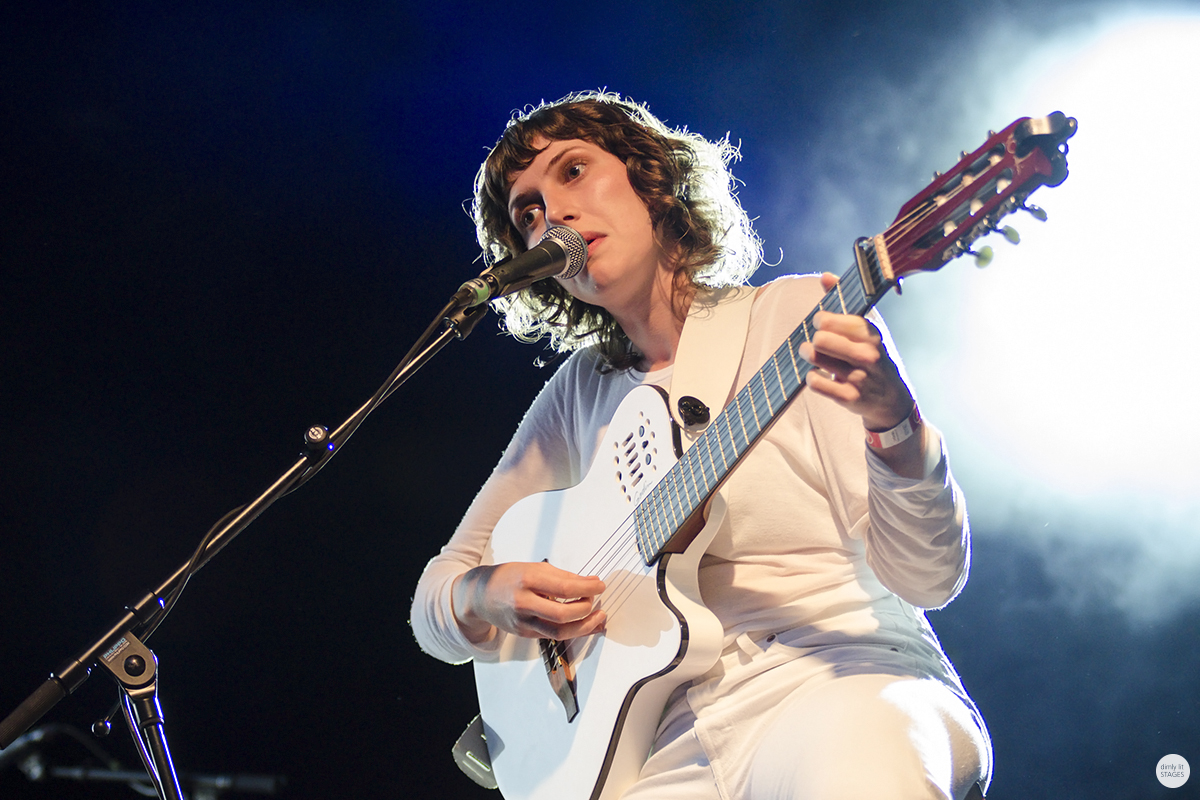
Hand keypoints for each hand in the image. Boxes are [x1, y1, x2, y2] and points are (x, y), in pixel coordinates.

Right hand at [452, 561, 605, 642]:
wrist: (481, 595)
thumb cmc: (509, 578)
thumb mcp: (535, 568)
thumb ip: (564, 576)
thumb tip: (590, 582)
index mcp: (526, 580)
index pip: (564, 588)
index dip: (587, 588)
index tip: (600, 585)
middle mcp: (523, 603)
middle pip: (562, 614)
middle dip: (586, 609)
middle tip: (595, 600)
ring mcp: (523, 622)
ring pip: (559, 632)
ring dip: (584, 626)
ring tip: (597, 617)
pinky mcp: (525, 633)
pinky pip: (553, 636)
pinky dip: (572, 631)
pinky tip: (583, 624)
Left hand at [797, 273, 913, 430]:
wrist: (893, 398)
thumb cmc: (876, 356)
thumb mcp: (868, 328)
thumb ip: (845, 301)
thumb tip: (825, 276)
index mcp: (872, 333)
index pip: (830, 319)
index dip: (820, 320)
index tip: (822, 323)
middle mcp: (868, 354)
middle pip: (821, 339)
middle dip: (814, 339)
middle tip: (817, 342)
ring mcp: (860, 377)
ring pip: (816, 359)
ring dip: (810, 356)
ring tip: (813, 355)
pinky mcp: (850, 398)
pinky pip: (816, 383)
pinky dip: (812, 378)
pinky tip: (818, 374)